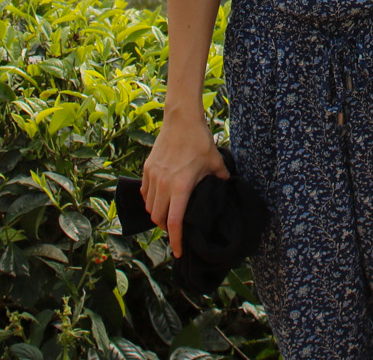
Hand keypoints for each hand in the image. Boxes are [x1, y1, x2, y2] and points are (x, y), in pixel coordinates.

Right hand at [140, 110, 228, 258]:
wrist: (181, 120)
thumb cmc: (200, 141)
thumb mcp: (216, 163)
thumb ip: (221, 181)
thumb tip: (226, 191)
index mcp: (180, 187)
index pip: (175, 222)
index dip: (176, 241)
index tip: (178, 252)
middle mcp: (163, 184)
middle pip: (158, 219)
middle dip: (167, 230)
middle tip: (177, 232)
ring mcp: (152, 177)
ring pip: (150, 207)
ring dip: (158, 216)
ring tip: (169, 217)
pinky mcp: (147, 169)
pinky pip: (145, 194)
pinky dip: (151, 202)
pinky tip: (160, 201)